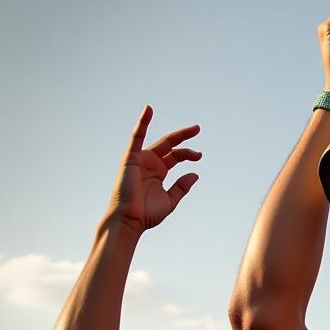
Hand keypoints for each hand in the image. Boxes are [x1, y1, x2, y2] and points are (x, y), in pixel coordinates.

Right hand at [110, 107, 199, 234]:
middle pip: (170, 146)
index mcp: (158, 172)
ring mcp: (140, 160)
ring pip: (159, 141)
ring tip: (184, 124)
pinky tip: (148, 110)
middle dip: (184, 137)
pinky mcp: (130, 158)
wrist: (130, 220)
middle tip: (198, 128)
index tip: (200, 156)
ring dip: (172, 133)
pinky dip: (141, 123)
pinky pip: (136, 137)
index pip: (176, 157)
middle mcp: (150, 164)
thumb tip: (195, 174)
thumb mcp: (170, 200)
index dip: (189, 154)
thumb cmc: (147, 214)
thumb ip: (182, 187)